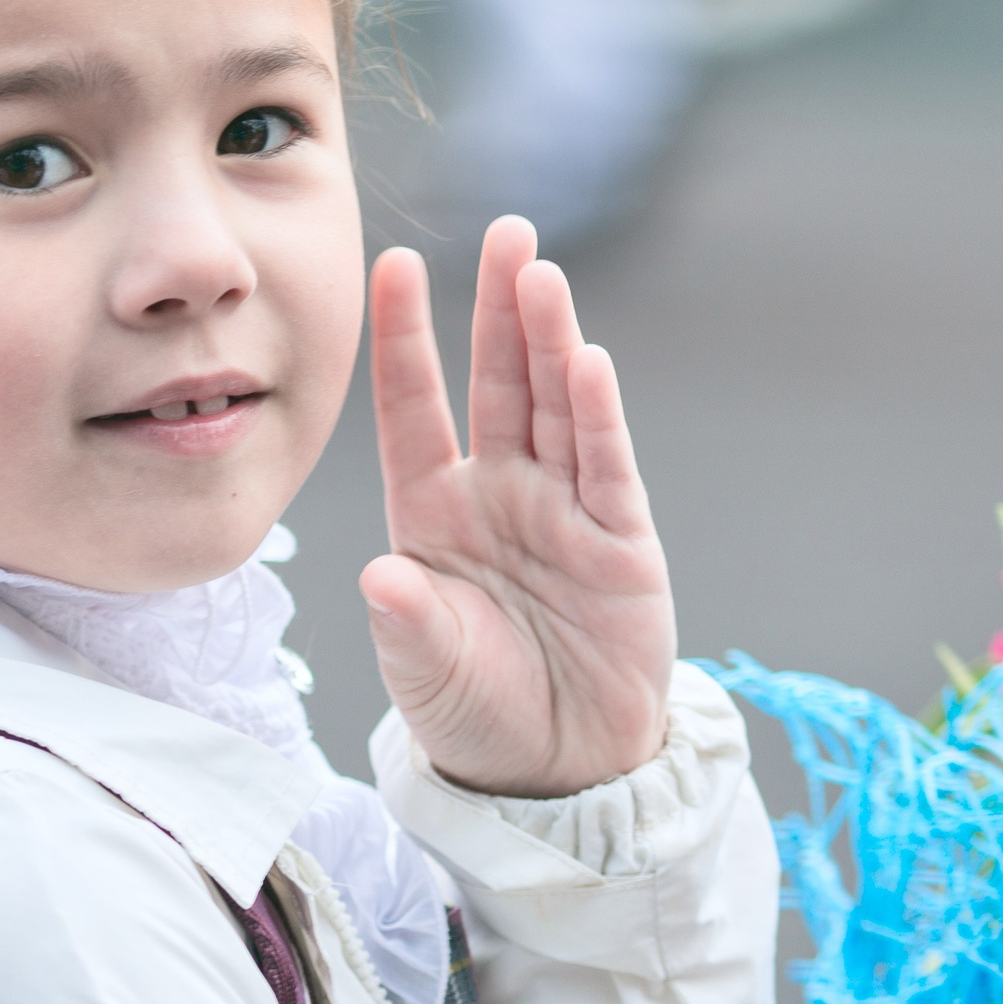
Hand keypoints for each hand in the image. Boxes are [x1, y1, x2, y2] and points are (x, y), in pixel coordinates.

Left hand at [361, 217, 674, 798]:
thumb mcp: (426, 673)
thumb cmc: (475, 712)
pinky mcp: (620, 542)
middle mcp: (497, 492)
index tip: (392, 265)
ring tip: (540, 274)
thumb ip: (409, 624)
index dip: (404, 338)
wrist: (559, 771)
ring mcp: (561, 510)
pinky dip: (596, 415)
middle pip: (497, 382)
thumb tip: (382, 577)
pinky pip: (606, 466)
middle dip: (499, 307)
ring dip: (548, 340)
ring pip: (553, 407)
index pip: (413, 407)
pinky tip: (585, 361)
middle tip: (508, 231)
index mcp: (430, 511)